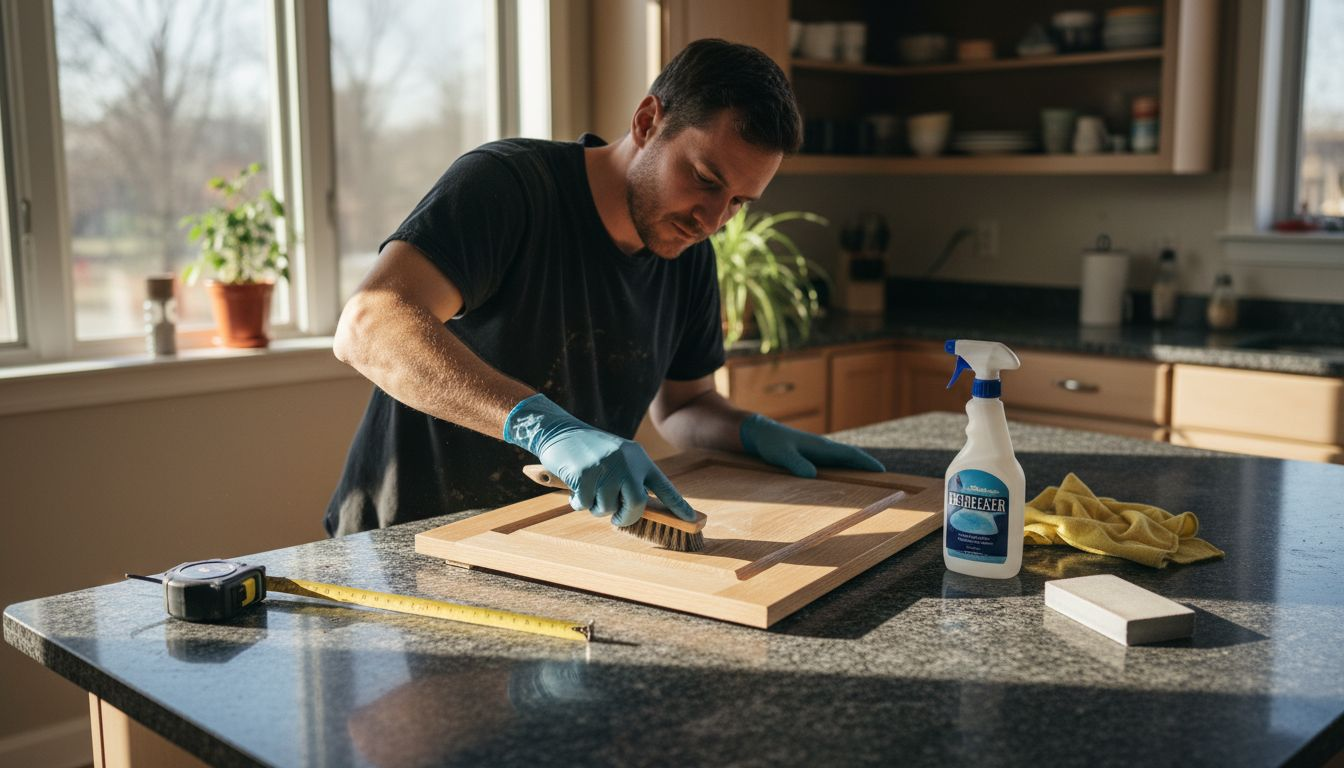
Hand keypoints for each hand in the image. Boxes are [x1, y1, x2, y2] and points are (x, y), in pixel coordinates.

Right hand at [504, 394, 694, 526]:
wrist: (559, 430)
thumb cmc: (590, 450)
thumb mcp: (618, 457)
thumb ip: (630, 479)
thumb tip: (639, 510)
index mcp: (639, 458)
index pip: (663, 486)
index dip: (678, 505)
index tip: (692, 521)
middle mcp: (626, 462)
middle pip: (637, 504)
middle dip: (626, 518)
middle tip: (617, 518)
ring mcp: (605, 467)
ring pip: (607, 508)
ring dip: (596, 507)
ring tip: (588, 489)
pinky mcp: (584, 474)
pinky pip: (584, 504)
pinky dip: (577, 502)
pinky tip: (573, 485)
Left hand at [739, 413, 885, 477]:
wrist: (760, 433)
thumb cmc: (771, 443)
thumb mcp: (782, 455)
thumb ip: (796, 464)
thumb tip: (812, 476)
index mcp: (822, 447)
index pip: (850, 454)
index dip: (866, 463)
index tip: (881, 471)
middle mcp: (823, 448)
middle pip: (851, 458)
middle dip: (867, 467)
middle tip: (884, 480)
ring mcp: (818, 451)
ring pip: (843, 461)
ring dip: (856, 469)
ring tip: (870, 482)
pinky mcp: (811, 456)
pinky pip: (833, 464)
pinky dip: (843, 470)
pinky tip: (843, 480)